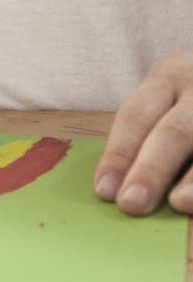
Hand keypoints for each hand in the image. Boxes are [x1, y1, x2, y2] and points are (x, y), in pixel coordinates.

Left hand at [95, 50, 192, 215]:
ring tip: (179, 203)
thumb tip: (119, 185)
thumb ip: (150, 130)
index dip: (118, 155)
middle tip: (130, 204)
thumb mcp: (171, 91)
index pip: (136, 117)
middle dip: (151, 170)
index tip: (103, 190)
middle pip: (174, 133)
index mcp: (169, 77)